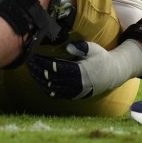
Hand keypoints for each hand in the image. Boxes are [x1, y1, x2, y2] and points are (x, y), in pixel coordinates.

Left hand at [27, 40, 141, 99]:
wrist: (113, 74)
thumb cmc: (101, 58)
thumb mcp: (94, 48)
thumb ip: (82, 47)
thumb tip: (68, 48)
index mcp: (80, 71)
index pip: (56, 68)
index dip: (43, 63)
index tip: (34, 57)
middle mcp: (77, 84)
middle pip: (52, 79)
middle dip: (38, 71)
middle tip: (28, 63)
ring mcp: (76, 91)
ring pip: (53, 88)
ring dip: (40, 80)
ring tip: (32, 71)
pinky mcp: (75, 95)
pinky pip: (58, 94)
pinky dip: (47, 89)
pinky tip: (40, 82)